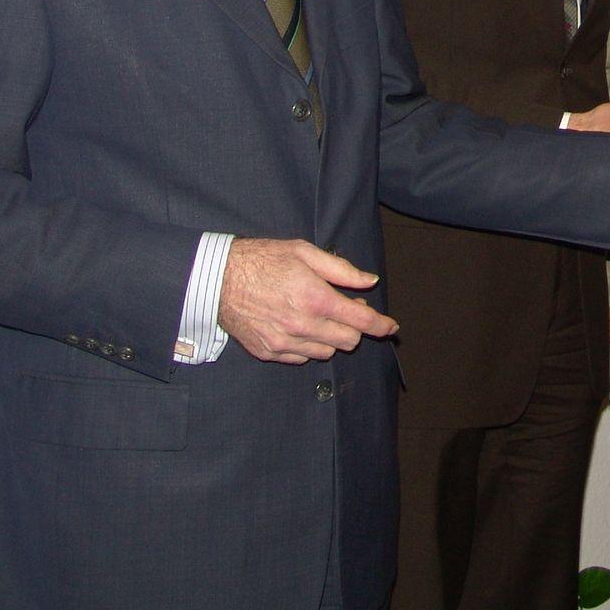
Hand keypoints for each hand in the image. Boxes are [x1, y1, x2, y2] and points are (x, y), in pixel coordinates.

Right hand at [219, 238, 395, 363]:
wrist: (218, 279)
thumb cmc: (263, 260)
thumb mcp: (305, 252)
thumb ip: (341, 270)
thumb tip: (369, 281)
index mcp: (315, 298)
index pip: (360, 321)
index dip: (381, 325)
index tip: (391, 328)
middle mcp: (302, 325)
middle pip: (348, 341)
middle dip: (354, 327)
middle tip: (346, 307)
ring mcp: (284, 343)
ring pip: (326, 352)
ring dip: (331, 337)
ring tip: (319, 315)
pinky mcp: (269, 352)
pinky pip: (302, 357)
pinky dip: (308, 345)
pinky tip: (299, 326)